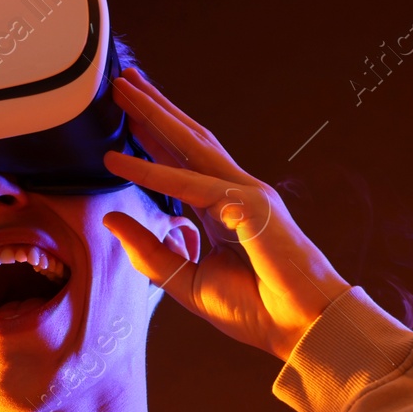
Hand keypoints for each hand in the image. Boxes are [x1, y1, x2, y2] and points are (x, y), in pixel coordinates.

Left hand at [99, 67, 351, 361]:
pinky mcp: (248, 206)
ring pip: (190, 144)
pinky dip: (153, 171)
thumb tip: (112, 220)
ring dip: (154, 115)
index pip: (183, 165)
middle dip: (154, 109)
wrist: (301, 328)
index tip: (128, 118)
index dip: (154, 139)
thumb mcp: (187, 282)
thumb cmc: (257, 309)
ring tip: (123, 91)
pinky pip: (190, 185)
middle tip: (121, 83)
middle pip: (187, 140)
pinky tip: (121, 161)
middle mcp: (234, 194)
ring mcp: (245, 194)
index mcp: (224, 212)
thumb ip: (151, 253)